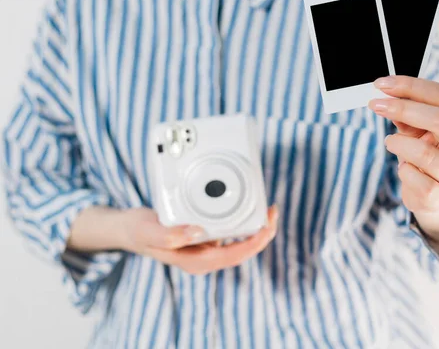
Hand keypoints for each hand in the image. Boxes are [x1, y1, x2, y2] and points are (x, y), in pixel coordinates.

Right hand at [117, 206, 278, 273]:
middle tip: (273, 213)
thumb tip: (197, 232)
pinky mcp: (205, 239)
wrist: (130, 229)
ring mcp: (205, 250)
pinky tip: (250, 212)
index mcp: (195, 261)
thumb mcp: (149, 231)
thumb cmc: (139, 231)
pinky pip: (231, 235)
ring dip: (256, 230)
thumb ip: (170, 235)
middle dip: (262, 234)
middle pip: (242, 251)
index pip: (234, 256)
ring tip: (267, 211)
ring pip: (239, 244)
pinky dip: (244, 224)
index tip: (267, 226)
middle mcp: (204, 258)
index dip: (254, 243)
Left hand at [369, 76, 438, 241]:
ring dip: (399, 143)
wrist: (434, 197)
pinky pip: (419, 181)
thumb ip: (409, 114)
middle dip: (404, 109)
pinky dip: (404, 170)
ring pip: (427, 153)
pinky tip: (403, 167)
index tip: (382, 84)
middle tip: (376, 105)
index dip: (412, 87)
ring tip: (390, 142)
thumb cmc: (426, 155)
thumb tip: (388, 96)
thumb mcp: (419, 130)